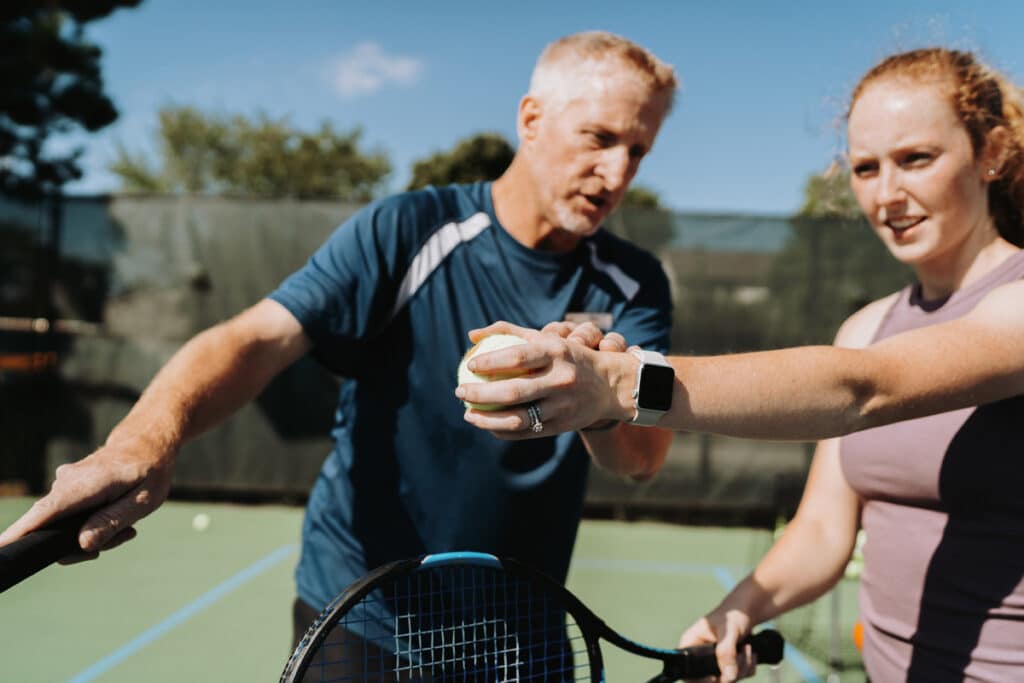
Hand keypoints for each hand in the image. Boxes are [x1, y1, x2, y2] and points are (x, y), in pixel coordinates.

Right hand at [0, 439, 174, 561]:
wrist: (147, 444)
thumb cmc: (149, 471)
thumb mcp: (143, 500)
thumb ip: (112, 521)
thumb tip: (83, 545)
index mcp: (83, 485)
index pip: (45, 512)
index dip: (21, 532)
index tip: (1, 547)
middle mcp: (65, 482)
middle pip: (55, 528)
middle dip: (85, 543)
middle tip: (124, 535)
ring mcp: (63, 484)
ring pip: (65, 525)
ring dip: (94, 532)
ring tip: (126, 525)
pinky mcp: (66, 488)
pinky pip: (70, 516)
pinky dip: (91, 523)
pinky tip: (117, 516)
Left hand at [456, 320, 633, 437]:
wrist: (610, 385)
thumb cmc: (568, 356)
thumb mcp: (547, 339)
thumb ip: (510, 332)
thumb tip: (471, 336)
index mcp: (557, 351)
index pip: (517, 357)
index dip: (489, 362)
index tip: (469, 365)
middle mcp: (561, 379)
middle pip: (513, 391)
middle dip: (480, 393)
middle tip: (460, 391)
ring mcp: (563, 405)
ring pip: (518, 418)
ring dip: (487, 419)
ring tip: (468, 414)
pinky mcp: (562, 426)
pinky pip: (526, 432)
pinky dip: (502, 431)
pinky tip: (487, 425)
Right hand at [678, 609, 756, 682]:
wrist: (746, 613)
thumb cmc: (732, 615)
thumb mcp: (728, 631)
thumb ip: (727, 651)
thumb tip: (729, 676)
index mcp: (691, 644)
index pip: (687, 671)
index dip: (700, 679)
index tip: (716, 677)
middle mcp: (699, 656)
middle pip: (710, 679)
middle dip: (729, 672)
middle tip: (741, 654)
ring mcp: (714, 662)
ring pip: (726, 679)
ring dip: (742, 668)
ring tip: (746, 648)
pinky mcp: (727, 666)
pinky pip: (738, 677)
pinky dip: (748, 668)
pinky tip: (748, 652)